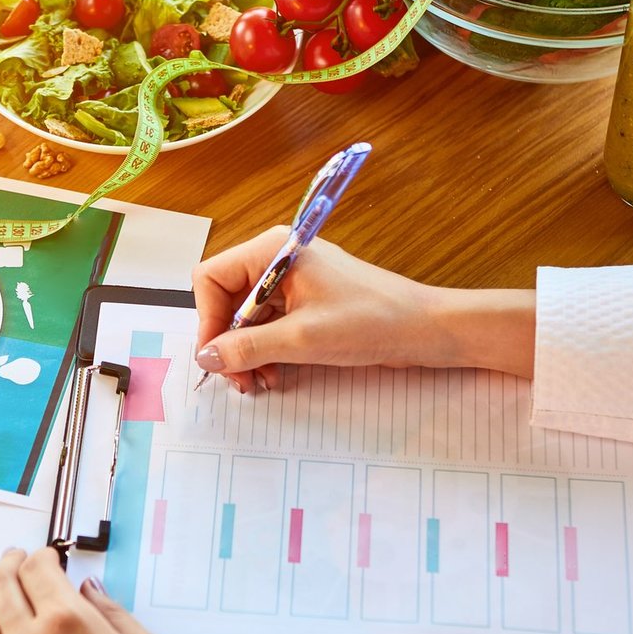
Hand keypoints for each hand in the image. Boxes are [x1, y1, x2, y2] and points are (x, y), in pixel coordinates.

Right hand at [192, 227, 536, 391]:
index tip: (217, 357)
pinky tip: (274, 374)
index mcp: (273, 250)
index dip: (208, 320)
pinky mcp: (308, 300)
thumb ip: (247, 348)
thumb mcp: (302, 340)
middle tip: (238, 380)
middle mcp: (278, 258)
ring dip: (247, 352)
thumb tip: (207, 357)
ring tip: (257, 383)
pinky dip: (266, 350)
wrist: (426, 329)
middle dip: (227, 342)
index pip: (212, 278)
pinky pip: (270, 324)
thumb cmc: (372, 321)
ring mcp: (293, 279)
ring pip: (247, 316)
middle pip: (227, 299)